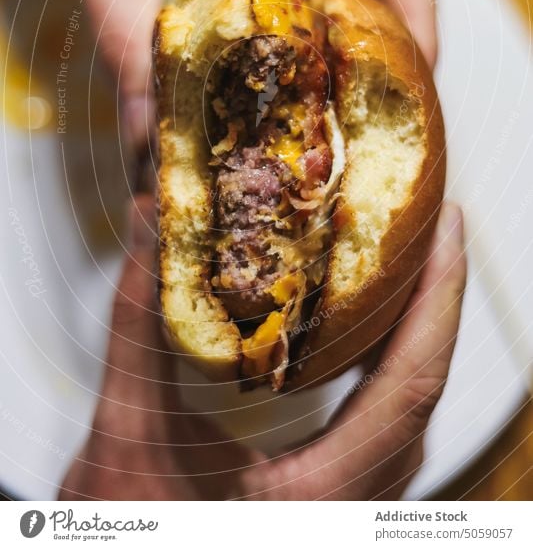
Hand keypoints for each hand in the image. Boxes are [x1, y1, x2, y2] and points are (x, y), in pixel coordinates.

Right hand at [58, 199, 464, 500]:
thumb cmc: (134, 535)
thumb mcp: (127, 434)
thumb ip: (137, 326)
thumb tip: (149, 224)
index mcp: (321, 494)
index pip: (409, 386)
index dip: (438, 296)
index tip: (447, 226)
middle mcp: (354, 504)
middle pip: (421, 387)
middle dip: (433, 297)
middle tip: (429, 224)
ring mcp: (351, 501)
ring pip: (408, 406)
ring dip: (414, 328)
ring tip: (406, 260)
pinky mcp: (336, 495)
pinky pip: (385, 420)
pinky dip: (386, 361)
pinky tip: (367, 326)